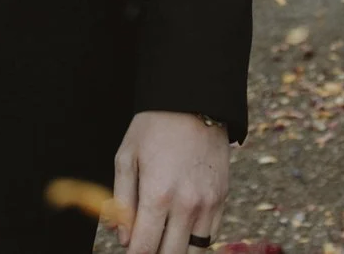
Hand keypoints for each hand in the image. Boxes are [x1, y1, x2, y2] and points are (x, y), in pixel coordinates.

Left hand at [112, 110, 228, 253]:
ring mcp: (208, 204)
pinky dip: (194, 239)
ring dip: (175, 249)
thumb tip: (123, 238)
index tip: (130, 252)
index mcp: (157, 195)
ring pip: (193, 251)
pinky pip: (210, 236)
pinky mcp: (222, 199)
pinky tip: (181, 228)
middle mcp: (186, 204)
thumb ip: (122, 201)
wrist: (194, 103)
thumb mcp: (126, 157)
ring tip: (162, 238)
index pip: (144, 248)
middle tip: (144, 244)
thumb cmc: (153, 128)